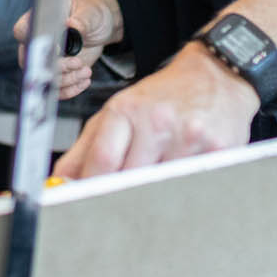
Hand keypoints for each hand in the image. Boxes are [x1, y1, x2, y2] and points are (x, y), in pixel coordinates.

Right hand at [14, 0, 120, 99]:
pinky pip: (57, 90)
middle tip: (77, 62)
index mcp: (37, 20)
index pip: (22, 31)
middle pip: (32, 62)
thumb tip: (70, 24)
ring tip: (86, 70)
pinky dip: (71, 89)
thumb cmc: (89, 12)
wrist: (99, 26)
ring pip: (45, 78)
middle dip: (56, 67)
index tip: (57, 48)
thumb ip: (79, 21)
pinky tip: (85, 80)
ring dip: (67, 79)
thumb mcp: (88, 13)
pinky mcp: (58, 74)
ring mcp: (45, 60)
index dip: (35, 43)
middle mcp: (36, 42)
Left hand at [54, 43, 257, 179]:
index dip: (89, 187)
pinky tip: (182, 172)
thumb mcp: (117, 111)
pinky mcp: (217, 151)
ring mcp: (188, 138)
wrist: (215, 76)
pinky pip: (190, 185)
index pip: (101, 160)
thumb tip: (60, 182)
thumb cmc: (163, 97)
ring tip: (156, 177)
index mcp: (126, 111)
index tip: (82, 201)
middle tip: (119, 198)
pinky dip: (181, 187)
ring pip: (160, 188)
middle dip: (120, 194)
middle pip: (128, 179)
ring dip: (154, 192)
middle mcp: (157, 122)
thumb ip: (85, 149)